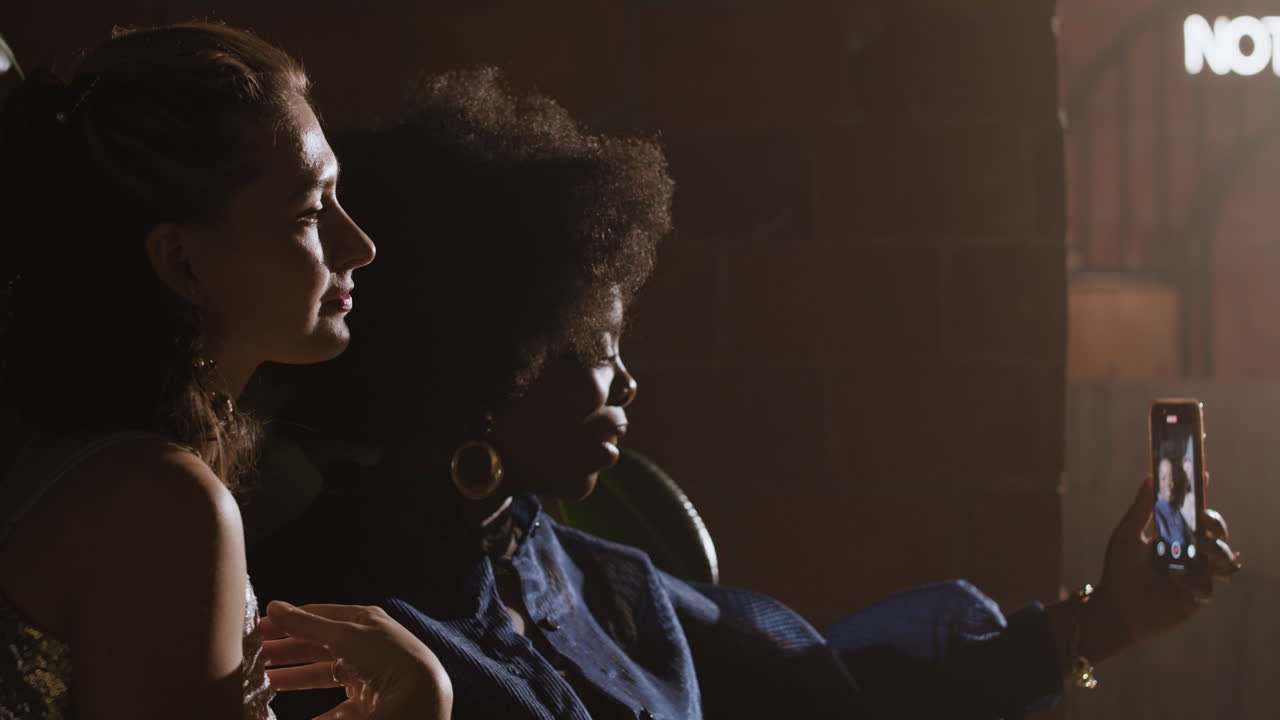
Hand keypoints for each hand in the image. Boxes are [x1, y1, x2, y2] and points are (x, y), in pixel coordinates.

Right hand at [261, 601, 451, 719]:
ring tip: (264, 683)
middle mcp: (366, 646)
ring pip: (322, 676)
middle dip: (286, 651)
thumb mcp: (344, 635)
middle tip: (254, 657)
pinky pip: (334, 708)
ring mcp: (367, 676)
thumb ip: (307, 625)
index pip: (319, 617)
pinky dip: (316, 712)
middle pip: (318, 647)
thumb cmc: (386, 657)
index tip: (258, 629)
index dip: (288, 622)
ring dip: (294, 679)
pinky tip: (293, 714)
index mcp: (364, 622)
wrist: (420, 699)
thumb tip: (274, 606)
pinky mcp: (367, 705)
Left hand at [1085, 474, 1240, 660]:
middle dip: (1216, 524)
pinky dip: (1193, 581)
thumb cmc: (1119, 569)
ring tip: (1198, 548)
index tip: (1201, 475)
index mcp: (1176, 536)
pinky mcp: (1195, 598)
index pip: (1197, 514)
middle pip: (1217, 535)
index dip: (1201, 496)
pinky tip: (1175, 578)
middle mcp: (1191, 554)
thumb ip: (1141, 508)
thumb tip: (1150, 477)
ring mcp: (1196, 575)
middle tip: (1203, 518)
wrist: (1114, 605)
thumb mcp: (1127, 534)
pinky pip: (1206, 588)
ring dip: (1215, 552)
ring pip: (1223, 560)